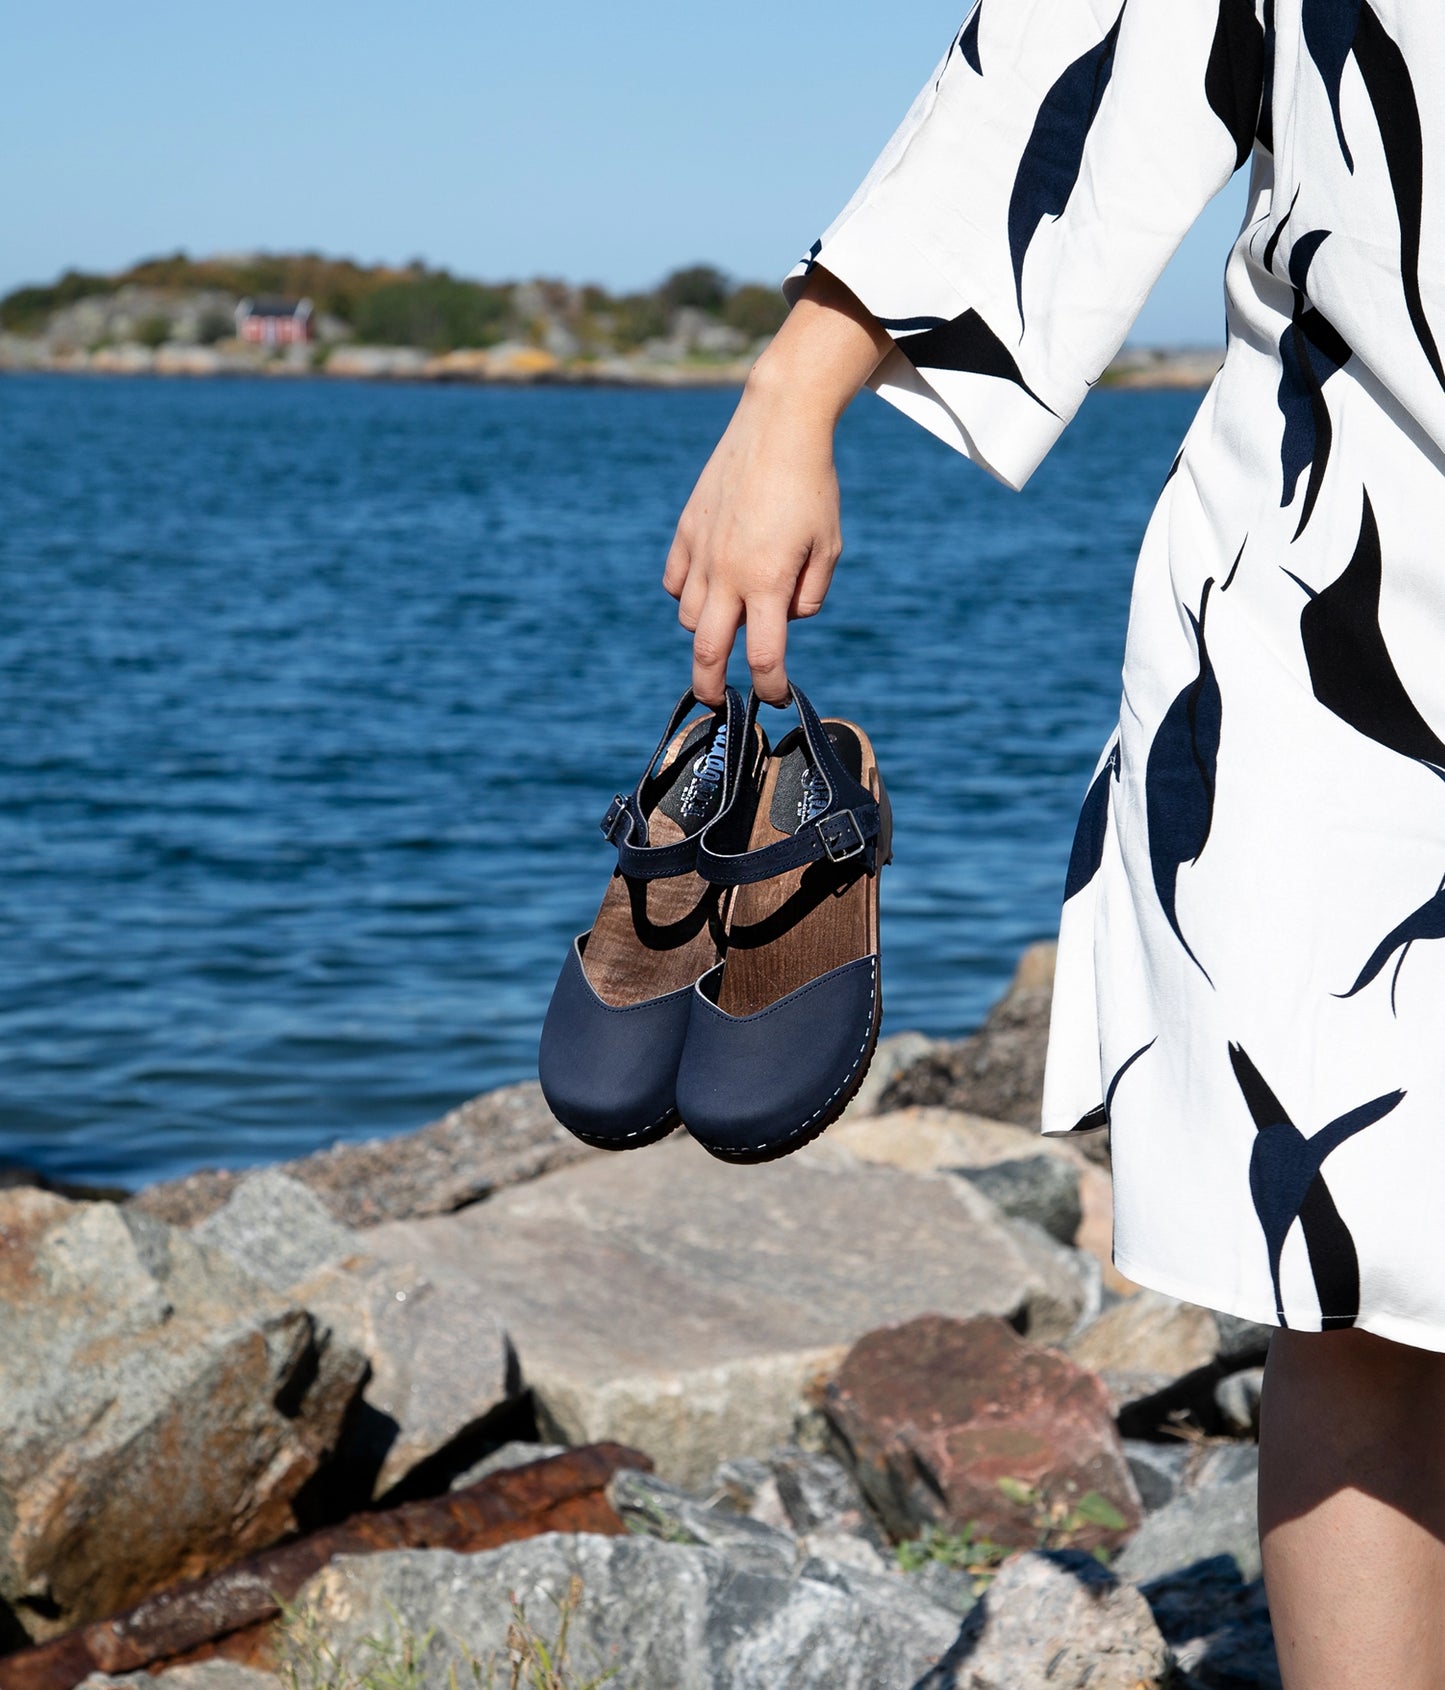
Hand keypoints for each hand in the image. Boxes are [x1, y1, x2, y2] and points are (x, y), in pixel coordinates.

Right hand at [662, 267, 891, 704]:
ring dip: (707, 630)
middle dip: (710, 687)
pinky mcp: (686, 530)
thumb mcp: (830, 546)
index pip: (764, 658)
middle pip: (707, 652)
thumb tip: (786, 621)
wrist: (779, 425)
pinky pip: (675, 580)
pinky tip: (707, 585)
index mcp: (768, 583)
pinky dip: (687, 593)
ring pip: (688, 616)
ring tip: (728, 622)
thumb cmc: (813, 488)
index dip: (771, 688)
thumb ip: (810, 595)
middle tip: (718, 703)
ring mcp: (701, 552)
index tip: (778, 697)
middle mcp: (727, 574)